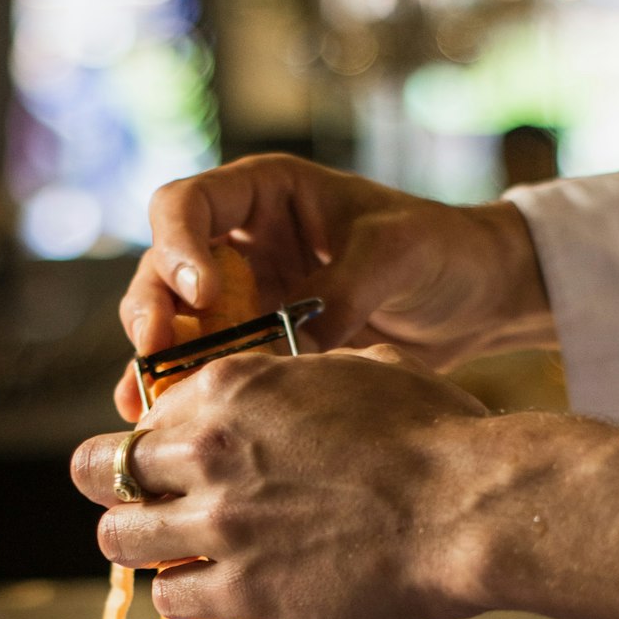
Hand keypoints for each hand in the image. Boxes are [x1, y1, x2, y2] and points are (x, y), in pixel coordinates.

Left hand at [75, 347, 618, 618]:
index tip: (176, 461)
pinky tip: (212, 590)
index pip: (150, 414)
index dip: (159, 441)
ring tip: (170, 551)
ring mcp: (219, 522)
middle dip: (115, 487)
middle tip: (142, 505)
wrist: (470, 508)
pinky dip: (183, 594)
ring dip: (139, 544)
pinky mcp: (240, 589)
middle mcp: (209, 448)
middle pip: (102, 470)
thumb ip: (290, 385)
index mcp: (234, 387)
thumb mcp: (353, 375)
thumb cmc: (435, 438)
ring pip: (117, 538)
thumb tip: (281, 393)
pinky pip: (168, 597)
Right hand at [114, 154, 554, 420]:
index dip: (178, 247)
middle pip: (163, 271)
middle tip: (156, 352)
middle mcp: (241, 245)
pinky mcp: (256, 349)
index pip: (188, 205)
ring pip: (174, 327)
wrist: (474, 297)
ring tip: (144, 404)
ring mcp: (244, 300)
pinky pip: (206, 369)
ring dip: (156, 363)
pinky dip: (181, 394)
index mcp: (266, 195)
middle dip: (151, 311)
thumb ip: (341, 290)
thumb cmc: (439, 249)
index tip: (203, 294)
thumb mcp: (397, 253)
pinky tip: (157, 423)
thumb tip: (293, 347)